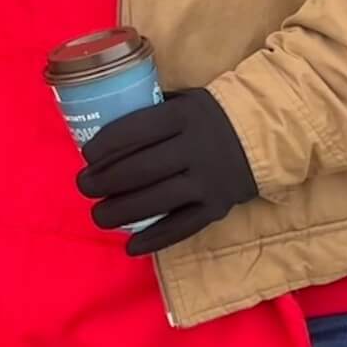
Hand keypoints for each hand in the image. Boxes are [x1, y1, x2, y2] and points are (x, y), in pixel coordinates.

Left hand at [76, 89, 257, 256]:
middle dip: (105, 181)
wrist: (262, 136)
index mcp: (182, 117)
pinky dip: (155, 239)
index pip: (137, 130)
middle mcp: (195, 149)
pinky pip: (182, 227)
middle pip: (141, 169)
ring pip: (157, 201)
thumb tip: (102, 119)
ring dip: (121, 212)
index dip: (107, 145)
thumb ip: (149, 108)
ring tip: (98, 216)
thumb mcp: (181, 99)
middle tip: (84, 187)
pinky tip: (130, 247)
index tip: (86, 156)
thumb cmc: (206, 116)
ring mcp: (207, 181)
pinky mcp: (216, 208)